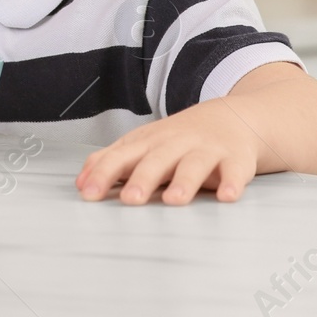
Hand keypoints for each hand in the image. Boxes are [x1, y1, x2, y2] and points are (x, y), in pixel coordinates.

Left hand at [75, 98, 260, 205]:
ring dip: (184, 182)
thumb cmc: (179, 139)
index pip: (121, 157)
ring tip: (174, 200)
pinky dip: (232, 183)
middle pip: (157, 160)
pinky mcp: (236, 159)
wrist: (231, 116)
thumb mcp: (143, 145)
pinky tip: (227, 196)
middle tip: (130, 200)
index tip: (89, 194)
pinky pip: (235, 171)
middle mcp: (176, 144)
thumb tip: (80, 183)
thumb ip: (112, 163)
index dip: (104, 174)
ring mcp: (207, 150)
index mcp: (149, 143)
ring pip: (194, 164)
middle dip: (143, 178)